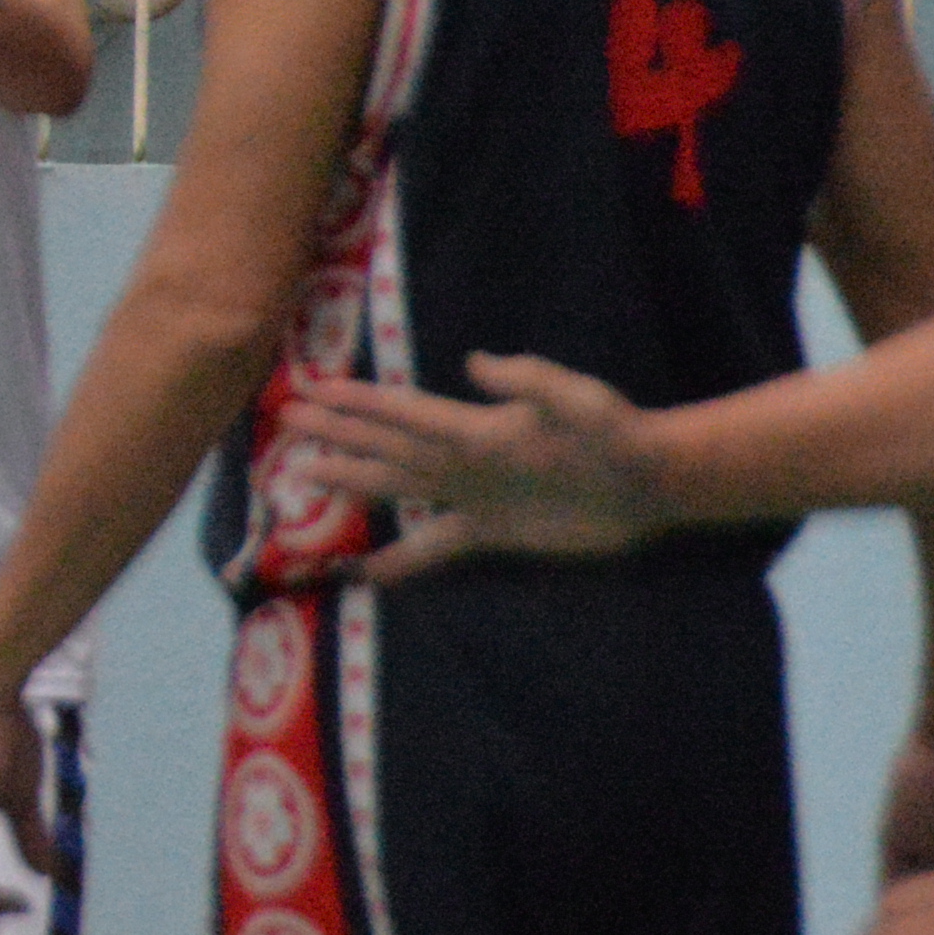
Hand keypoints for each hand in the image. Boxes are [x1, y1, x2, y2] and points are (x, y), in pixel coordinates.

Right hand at [283, 353, 667, 574]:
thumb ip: (530, 381)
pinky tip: (367, 572)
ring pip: (397, 485)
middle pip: (385, 444)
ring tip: (301, 474)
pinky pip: (433, 547)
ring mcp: (472, 495)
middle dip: (337, 431)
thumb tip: (474, 362)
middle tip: (285, 418)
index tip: (311, 390)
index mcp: (475, 428)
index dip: (357, 404)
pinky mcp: (491, 532)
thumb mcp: (578, 402)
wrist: (648, 479)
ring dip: (351, 478)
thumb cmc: (616, 432)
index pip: (403, 413)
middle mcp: (462, 458)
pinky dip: (400, 559)